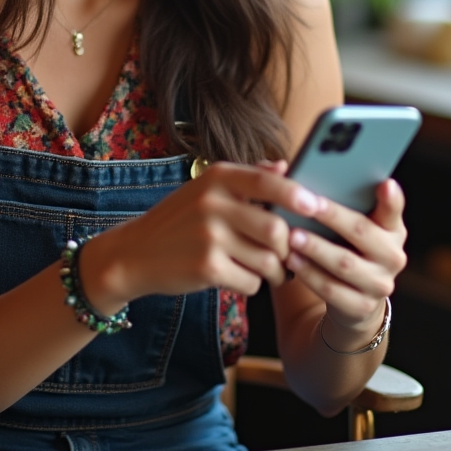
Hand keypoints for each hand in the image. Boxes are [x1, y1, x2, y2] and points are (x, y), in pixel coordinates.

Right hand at [80, 161, 324, 309]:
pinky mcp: (206, 267)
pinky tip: (236, 278)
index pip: (268, 183)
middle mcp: (213, 202)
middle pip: (276, 230)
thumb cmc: (179, 221)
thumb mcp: (206, 190)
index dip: (297, 195)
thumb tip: (285, 166)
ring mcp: (209, 236)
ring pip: (267, 260)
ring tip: (265, 270)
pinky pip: (251, 282)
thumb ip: (247, 178)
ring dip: (273, 271)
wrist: (134, 253)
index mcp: (217, 177)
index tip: (316, 206)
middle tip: (286, 256)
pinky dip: (251, 285)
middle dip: (288, 249)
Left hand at [283, 179, 406, 333]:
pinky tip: (291, 262)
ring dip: (316, 249)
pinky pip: (332, 291)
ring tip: (291, 237)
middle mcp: (393, 256)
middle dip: (333, 217)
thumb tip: (289, 168)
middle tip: (307, 205)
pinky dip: (310, 275)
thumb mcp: (346, 223)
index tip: (384, 183)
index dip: (391, 199)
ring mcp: (380, 284)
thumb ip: (334, 197)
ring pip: (345, 264)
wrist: (352, 296)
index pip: (394, 210)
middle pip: (363, 232)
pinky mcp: (362, 307)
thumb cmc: (342, 245)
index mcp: (391, 228)